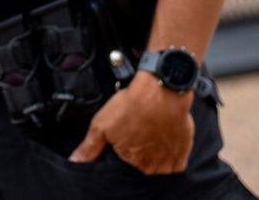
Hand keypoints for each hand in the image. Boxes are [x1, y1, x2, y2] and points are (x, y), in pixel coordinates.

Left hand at [69, 71, 193, 173]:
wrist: (161, 92)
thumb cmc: (132, 106)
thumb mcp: (102, 125)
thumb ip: (89, 146)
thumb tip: (75, 161)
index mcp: (131, 161)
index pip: (125, 161)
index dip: (124, 146)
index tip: (126, 134)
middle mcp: (151, 165)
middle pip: (143, 162)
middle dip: (140, 149)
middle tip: (138, 129)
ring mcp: (169, 160)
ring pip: (159, 162)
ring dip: (155, 150)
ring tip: (150, 130)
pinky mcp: (183, 152)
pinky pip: (176, 160)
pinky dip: (170, 150)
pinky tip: (164, 136)